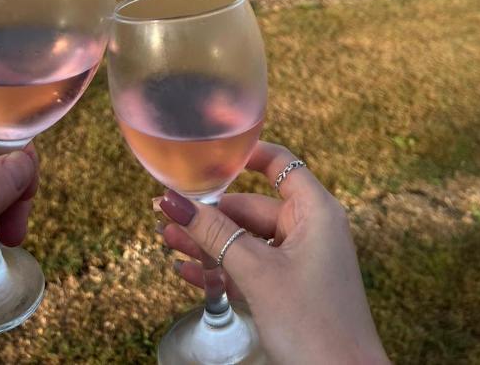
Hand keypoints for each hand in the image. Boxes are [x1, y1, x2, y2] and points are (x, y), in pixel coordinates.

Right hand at [159, 141, 388, 364]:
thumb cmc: (314, 325)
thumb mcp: (258, 272)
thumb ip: (215, 234)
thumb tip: (173, 201)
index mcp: (315, 211)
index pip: (277, 163)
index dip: (242, 155)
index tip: (204, 155)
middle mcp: (309, 228)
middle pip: (250, 207)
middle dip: (208, 213)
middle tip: (164, 214)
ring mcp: (298, 260)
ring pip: (245, 240)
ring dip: (207, 243)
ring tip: (165, 240)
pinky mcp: (288, 289)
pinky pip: (249, 267)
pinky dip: (221, 268)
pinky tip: (187, 270)